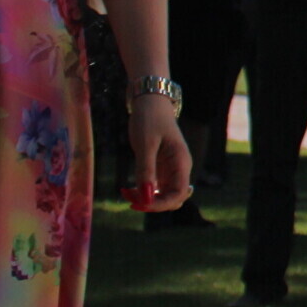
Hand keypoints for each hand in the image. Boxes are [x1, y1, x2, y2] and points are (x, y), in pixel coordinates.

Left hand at [127, 92, 191, 211]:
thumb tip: (145, 197)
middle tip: (130, 200)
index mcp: (181, 162)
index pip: (179, 194)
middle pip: (172, 198)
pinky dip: (142, 191)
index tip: (139, 204)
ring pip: (162, 194)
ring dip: (145, 199)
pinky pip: (154, 187)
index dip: (161, 204)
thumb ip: (146, 170)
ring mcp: (170, 169)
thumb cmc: (149, 119)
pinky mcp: (160, 167)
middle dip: (152, 204)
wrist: (150, 101)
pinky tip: (127, 188)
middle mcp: (179, 168)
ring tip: (125, 193)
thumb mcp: (145, 144)